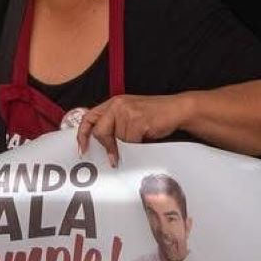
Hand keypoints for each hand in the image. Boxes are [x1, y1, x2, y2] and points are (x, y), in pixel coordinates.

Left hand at [75, 93, 190, 165]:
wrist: (177, 109)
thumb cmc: (154, 115)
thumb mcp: (130, 115)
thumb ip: (115, 125)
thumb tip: (101, 145)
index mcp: (113, 103)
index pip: (89, 117)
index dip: (83, 135)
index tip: (83, 149)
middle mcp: (118, 104)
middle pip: (100, 132)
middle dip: (107, 147)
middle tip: (114, 157)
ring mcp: (127, 111)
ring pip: (117, 140)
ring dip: (128, 145)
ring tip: (140, 137)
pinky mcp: (138, 120)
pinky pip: (131, 142)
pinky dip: (138, 145)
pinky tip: (146, 137)